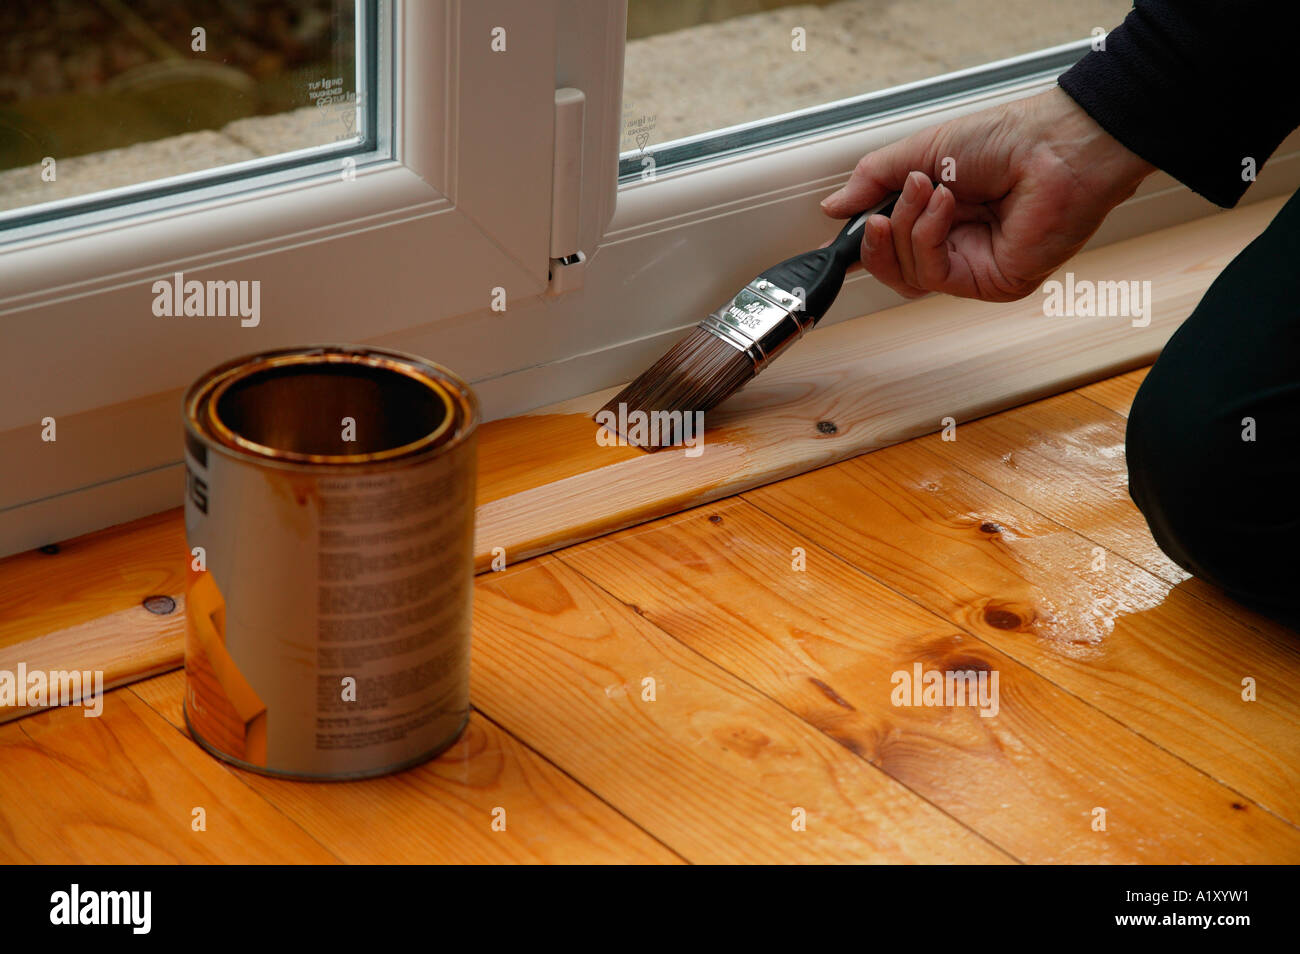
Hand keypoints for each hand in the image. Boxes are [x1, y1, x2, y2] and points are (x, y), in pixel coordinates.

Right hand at [821, 87, 1156, 301]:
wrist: (1055, 143)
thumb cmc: (1007, 139)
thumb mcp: (920, 152)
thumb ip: (873, 180)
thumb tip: (834, 207)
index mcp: (940, 218)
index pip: (889, 247)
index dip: (864, 243)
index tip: (844, 230)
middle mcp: (956, 247)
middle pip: (891, 269)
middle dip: (879, 237)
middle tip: (887, 204)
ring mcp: (973, 268)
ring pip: (907, 276)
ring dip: (906, 228)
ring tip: (927, 189)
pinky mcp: (991, 284)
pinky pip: (935, 275)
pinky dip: (927, 237)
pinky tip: (944, 205)